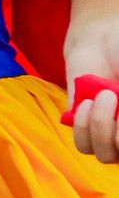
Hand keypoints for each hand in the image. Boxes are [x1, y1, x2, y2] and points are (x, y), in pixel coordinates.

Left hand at [68, 16, 118, 163]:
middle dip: (116, 130)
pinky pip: (83, 145)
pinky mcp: (84, 127)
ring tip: (102, 96)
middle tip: (113, 95)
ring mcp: (110, 133)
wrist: (101, 42)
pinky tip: (86, 103)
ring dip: (101, 127)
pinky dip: (83, 126)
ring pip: (106, 155)